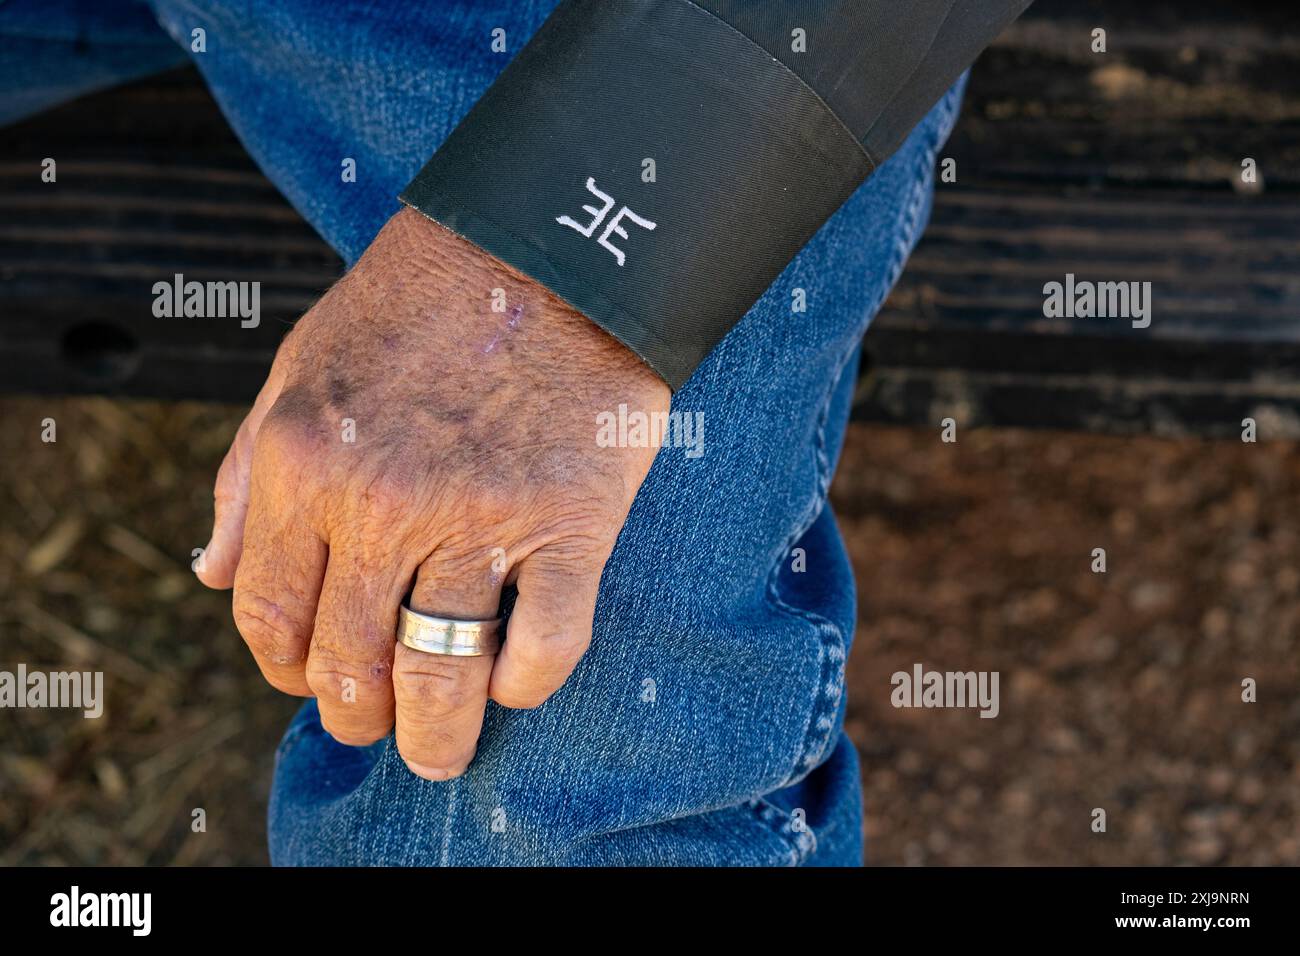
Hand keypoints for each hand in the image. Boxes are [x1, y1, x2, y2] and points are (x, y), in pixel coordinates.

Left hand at [196, 208, 668, 778]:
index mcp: (302, 465)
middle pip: (350, 663)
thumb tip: (214, 574)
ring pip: (440, 675)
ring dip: (435, 736)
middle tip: (377, 727)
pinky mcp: (568, 525)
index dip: (287, 667)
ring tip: (439, 752)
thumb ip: (247, 474)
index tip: (315, 680)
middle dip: (357, 716)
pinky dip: (523, 686)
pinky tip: (513, 684)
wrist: (546, 248)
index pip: (270, 616)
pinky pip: (542, 648)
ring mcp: (478, 518)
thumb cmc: (420, 304)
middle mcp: (381, 503)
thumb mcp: (301, 367)